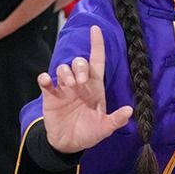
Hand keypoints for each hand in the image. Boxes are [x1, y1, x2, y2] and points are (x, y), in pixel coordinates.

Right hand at [39, 25, 133, 153]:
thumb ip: (116, 120)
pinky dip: (44, 78)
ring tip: (69, 85)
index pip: (97, 60)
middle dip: (80, 66)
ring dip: (65, 72)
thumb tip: (129, 111)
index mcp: (95, 87)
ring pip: (63, 68)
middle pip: (80, 62)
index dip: (97, 44)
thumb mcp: (104, 129)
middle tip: (80, 82)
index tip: (96, 29)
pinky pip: (45, 81)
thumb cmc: (88, 133)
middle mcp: (80, 84)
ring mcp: (64, 88)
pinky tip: (46, 81)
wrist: (68, 144)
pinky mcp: (50, 95)